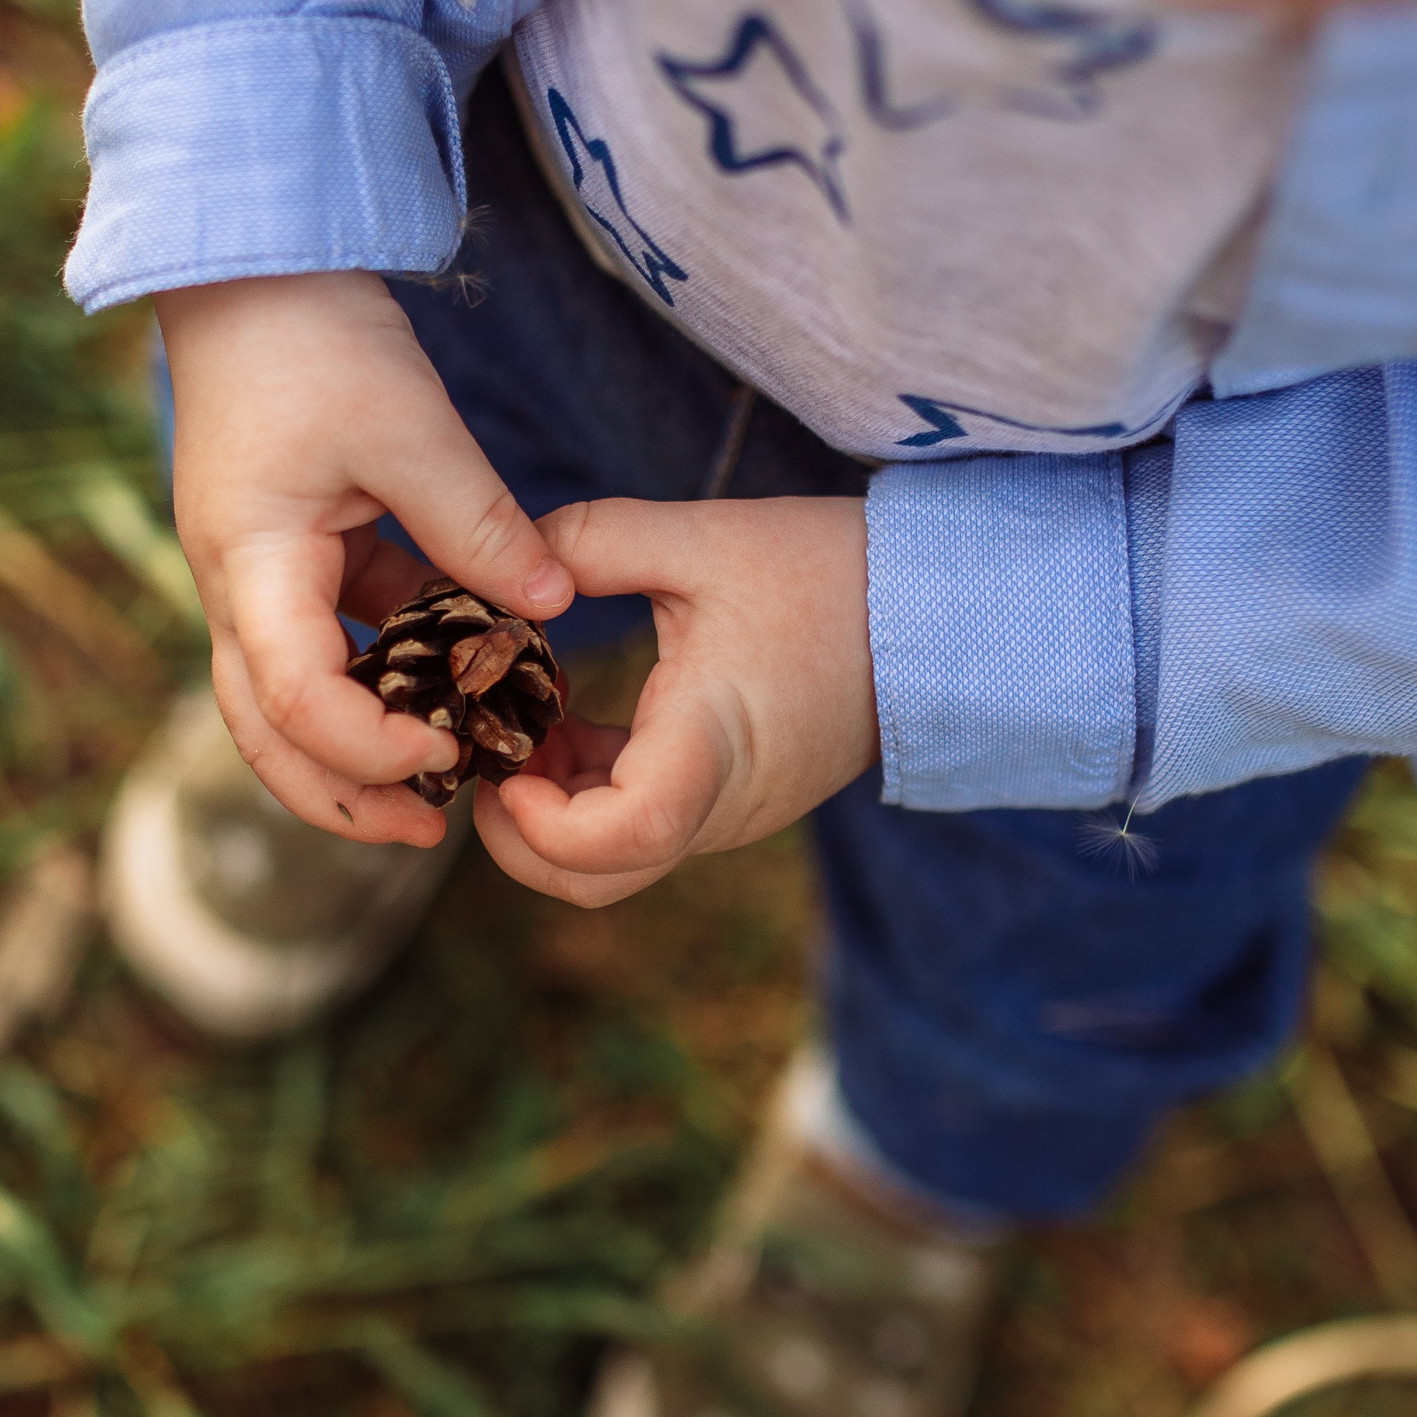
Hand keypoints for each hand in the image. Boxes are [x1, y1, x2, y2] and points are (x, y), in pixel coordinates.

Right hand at [156, 272, 572, 848]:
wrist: (250, 265)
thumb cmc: (315, 336)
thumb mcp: (411, 426)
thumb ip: (480, 524)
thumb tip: (555, 610)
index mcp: (250, 563)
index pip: (296, 697)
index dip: (371, 745)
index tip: (451, 752)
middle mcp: (234, 586)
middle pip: (263, 732)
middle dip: (340, 795)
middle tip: (429, 833)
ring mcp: (254, 575)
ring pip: (287, 699)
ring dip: (354, 750)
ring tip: (440, 785)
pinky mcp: (288, 554)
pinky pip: (328, 639)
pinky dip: (380, 674)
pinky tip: (452, 686)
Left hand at [477, 497, 878, 906]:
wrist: (933, 613)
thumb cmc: (826, 573)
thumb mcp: (702, 536)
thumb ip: (590, 541)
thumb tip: (500, 566)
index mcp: (712, 747)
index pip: (622, 837)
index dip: (540, 823)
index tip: (505, 763)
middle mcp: (719, 807)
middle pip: (595, 881)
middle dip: (517, 835)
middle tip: (483, 751)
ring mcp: (726, 817)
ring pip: (613, 861)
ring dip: (550, 809)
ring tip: (522, 719)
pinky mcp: (728, 805)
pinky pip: (641, 828)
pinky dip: (587, 793)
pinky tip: (565, 720)